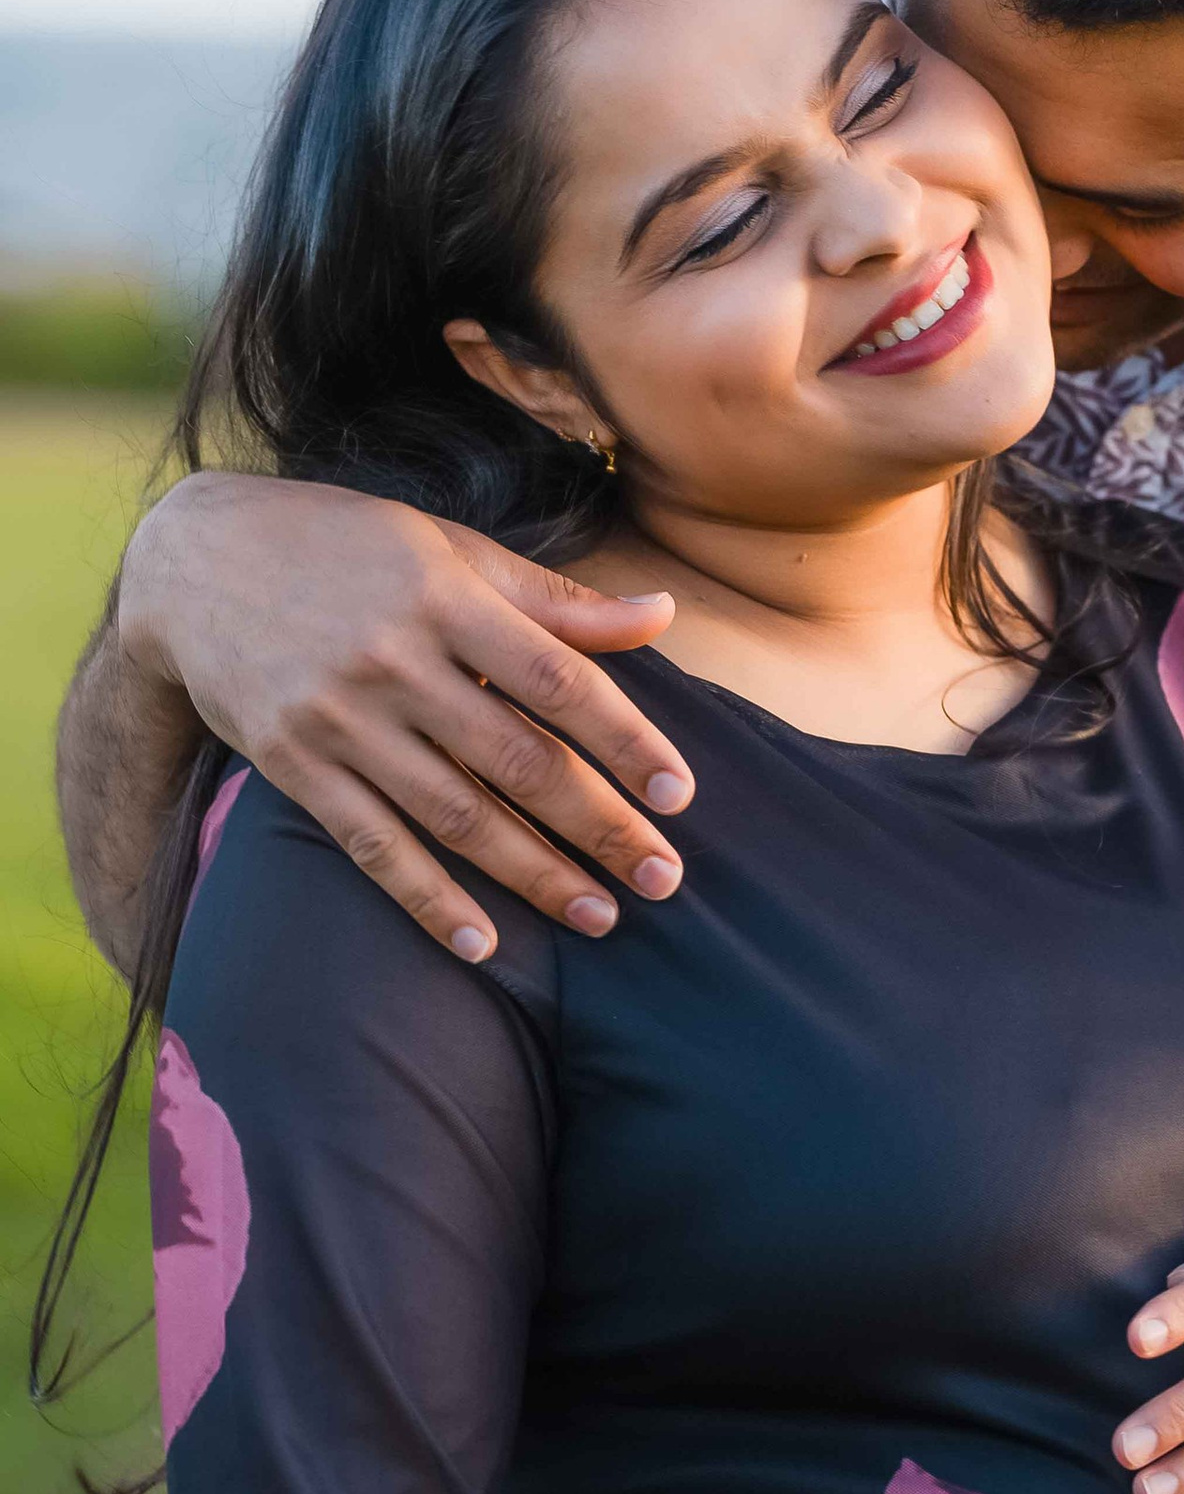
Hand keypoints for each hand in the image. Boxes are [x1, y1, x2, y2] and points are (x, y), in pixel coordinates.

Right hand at [120, 472, 694, 959]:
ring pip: (454, 815)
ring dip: (533, 875)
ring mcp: (340, 719)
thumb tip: (662, 615)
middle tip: (663, 879)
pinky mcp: (294, 765)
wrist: (193, 562)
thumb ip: (554, 599)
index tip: (679, 795)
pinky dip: (428, 900)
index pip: (558, 681)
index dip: (625, 741)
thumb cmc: (346, 548)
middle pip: (517, 761)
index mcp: (446, 599)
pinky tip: (482, 945)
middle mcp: (396, 662)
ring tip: (600, 917)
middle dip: (598, 827)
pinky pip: (372, 846)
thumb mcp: (448, 550)